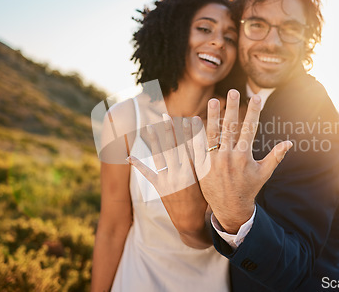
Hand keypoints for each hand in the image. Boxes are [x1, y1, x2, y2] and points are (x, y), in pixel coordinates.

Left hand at [127, 115, 211, 246]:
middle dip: (169, 131)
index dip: (190, 133)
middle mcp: (179, 174)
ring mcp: (167, 180)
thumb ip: (206, 166)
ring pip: (159, 156)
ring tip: (149, 127)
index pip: (191, 148)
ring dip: (153, 140)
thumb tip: (209, 147)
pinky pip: (147, 174)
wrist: (191, 222)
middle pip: (173, 148)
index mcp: (193, 173)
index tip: (190, 119)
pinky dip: (138, 165)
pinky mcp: (159, 187)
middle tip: (165, 116)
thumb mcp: (208, 183)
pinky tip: (129, 156)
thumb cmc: (204, 201)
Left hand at [198, 89, 292, 233]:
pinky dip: (195, 134)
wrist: (230, 209)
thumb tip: (290, 143)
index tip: (256, 97)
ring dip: (212, 116)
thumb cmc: (249, 189)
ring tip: (214, 100)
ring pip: (212, 134)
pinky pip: (197, 147)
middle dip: (233, 108)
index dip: (253, 112)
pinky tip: (193, 120)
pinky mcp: (202, 166)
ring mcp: (213, 161)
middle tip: (233, 91)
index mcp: (244, 157)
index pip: (250, 129)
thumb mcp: (264, 173)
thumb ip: (275, 156)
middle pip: (230, 127)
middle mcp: (228, 157)